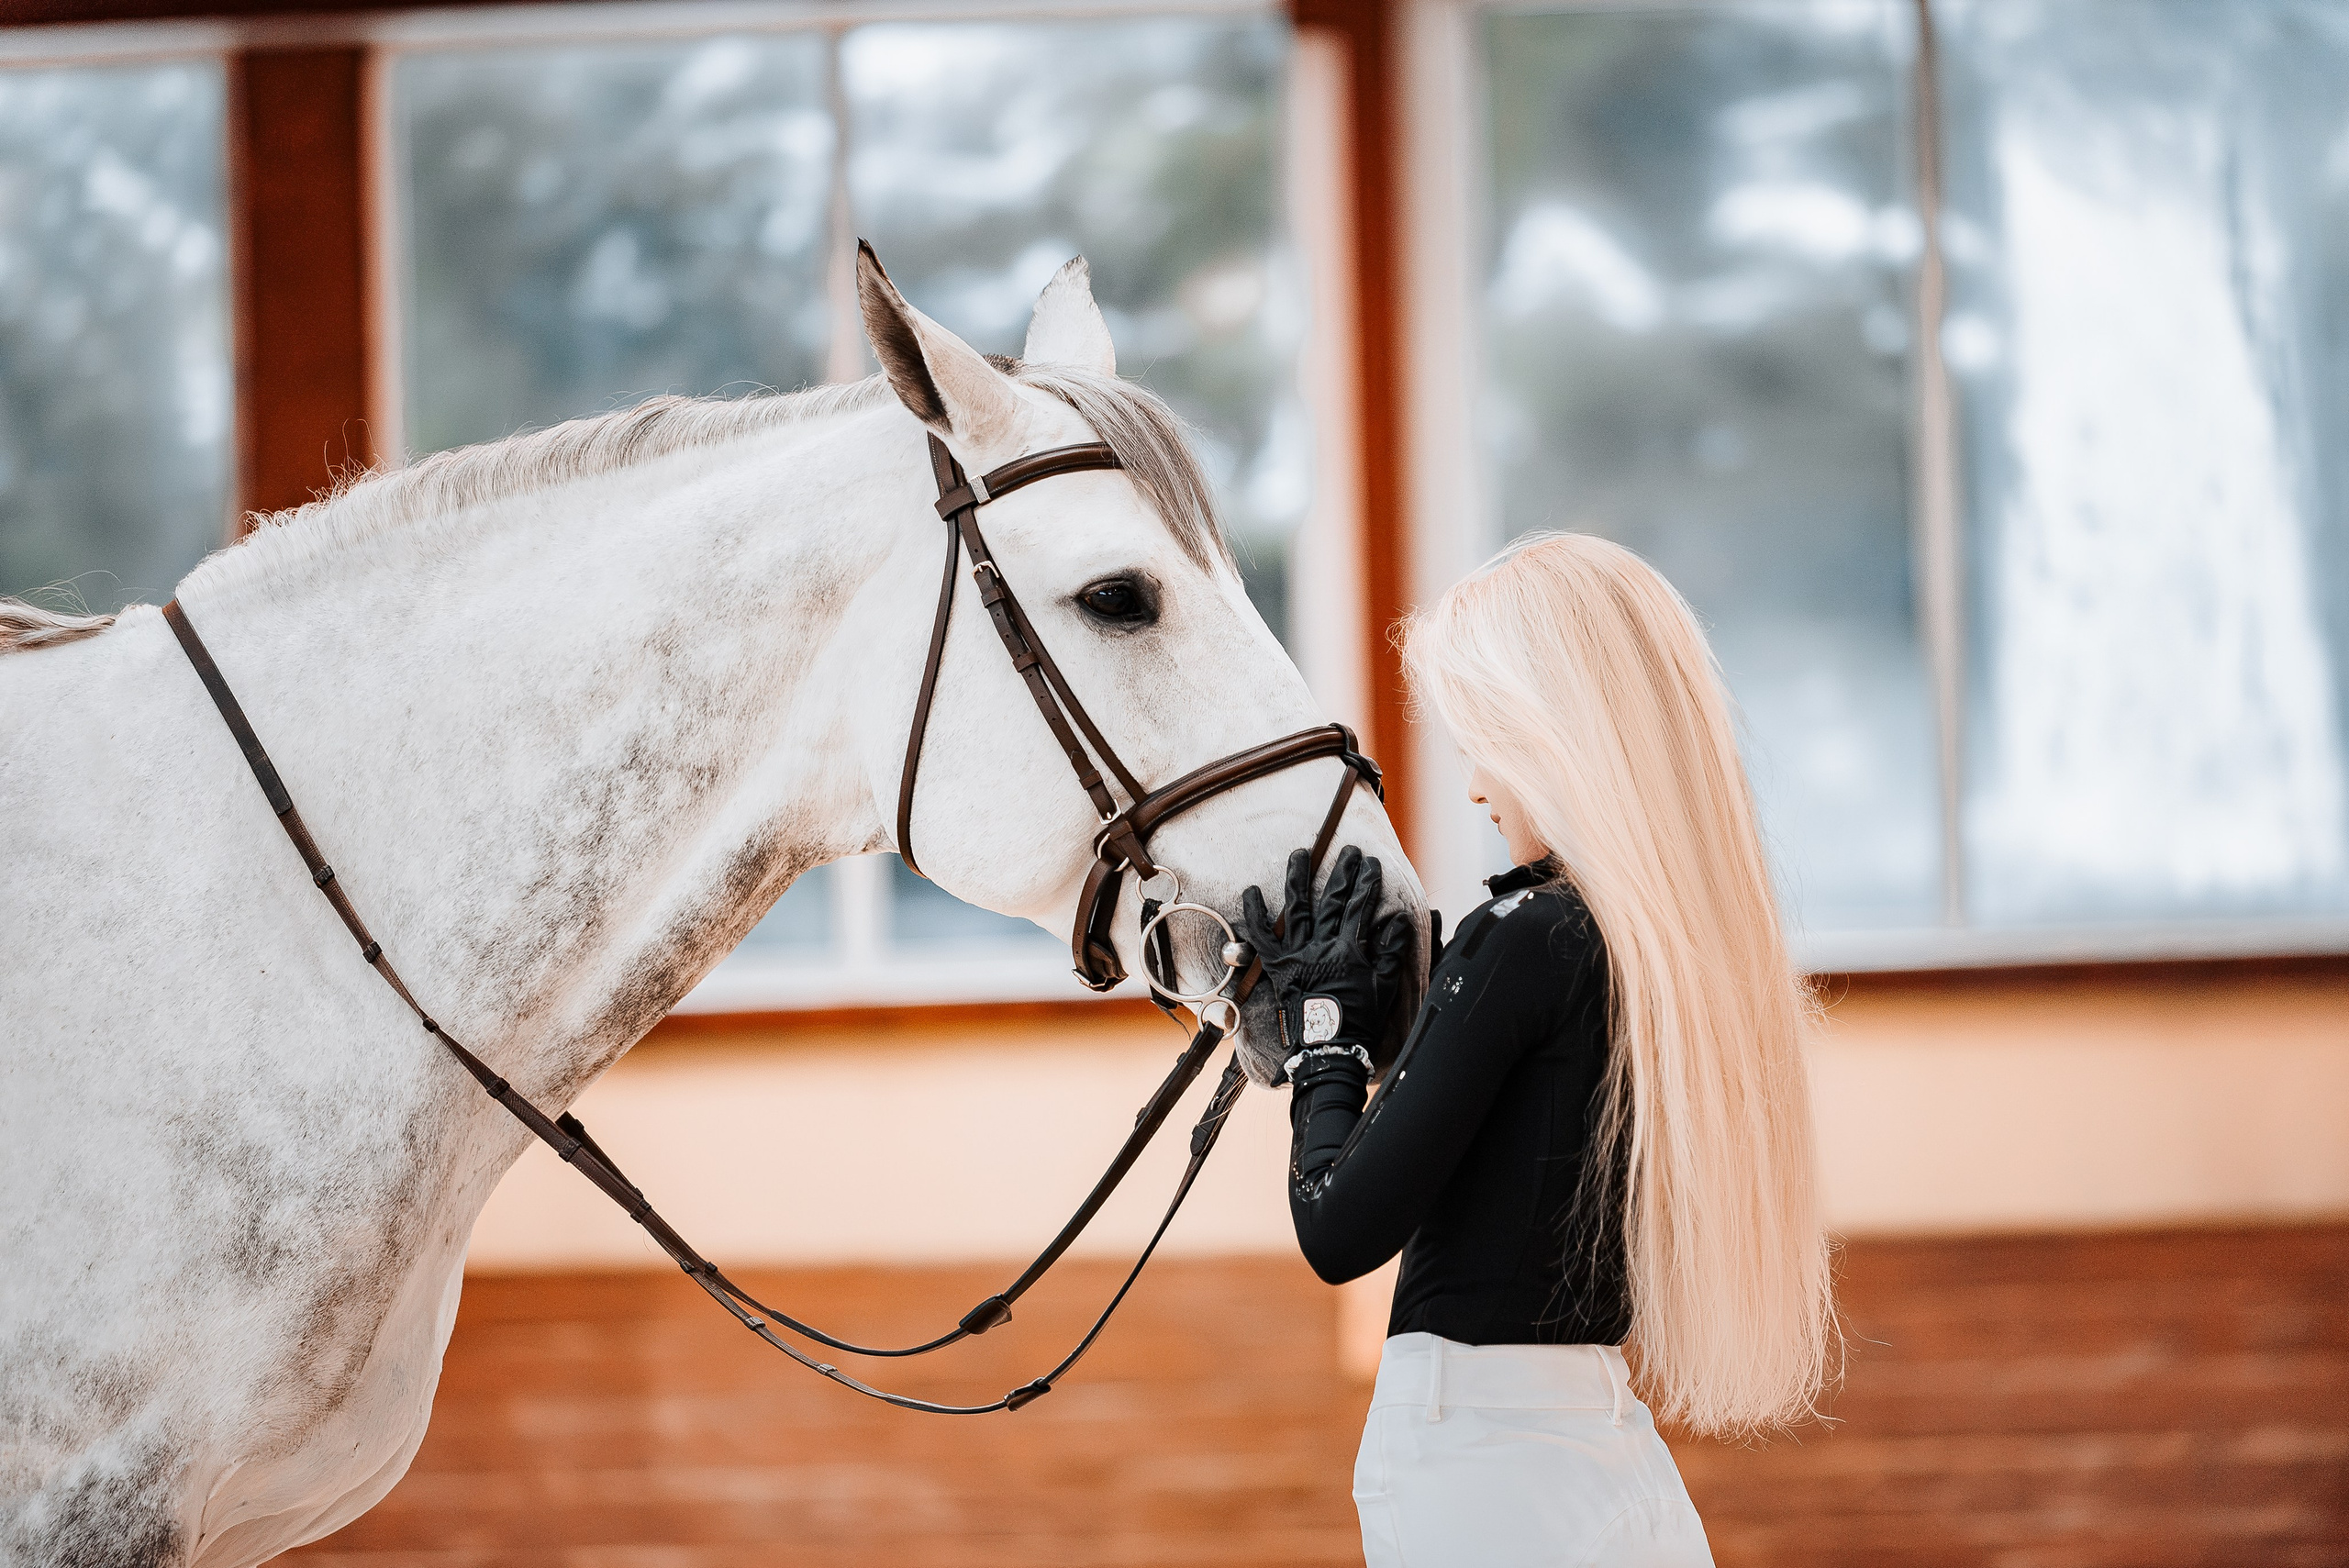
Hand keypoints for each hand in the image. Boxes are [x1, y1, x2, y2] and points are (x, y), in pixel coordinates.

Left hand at [1240, 845, 1413, 1080]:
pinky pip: (1262, 937)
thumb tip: (1398, 921)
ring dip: (1298, 878)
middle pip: (1332, 901)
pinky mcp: (1277, 967)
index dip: (1367, 883)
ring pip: (1297, 909)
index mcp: (1349, 952)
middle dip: (1342, 873)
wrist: (1329, 1050)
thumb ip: (1392, 953)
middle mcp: (1321, 947)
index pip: (1360, 908)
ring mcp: (1297, 955)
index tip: (1371, 864)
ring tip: (1300, 853)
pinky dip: (1254, 915)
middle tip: (1348, 850)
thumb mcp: (1384, 988)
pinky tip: (1251, 891)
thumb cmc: (1359, 1022)